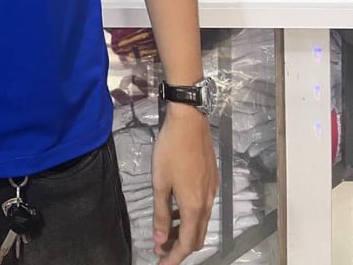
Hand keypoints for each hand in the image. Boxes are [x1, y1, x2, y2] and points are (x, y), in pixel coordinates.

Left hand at [151, 104, 218, 262]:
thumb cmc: (171, 150)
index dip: (174, 257)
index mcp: (194, 206)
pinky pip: (203, 207)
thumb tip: (160, 240)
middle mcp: (207, 202)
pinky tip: (177, 209)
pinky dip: (190, 216)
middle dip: (180, 247)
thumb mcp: (160, 182)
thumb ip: (161, 213)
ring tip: (167, 232)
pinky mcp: (211, 179)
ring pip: (201, 222)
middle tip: (162, 250)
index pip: (187, 244)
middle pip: (197, 236)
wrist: (189, 121)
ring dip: (185, 231)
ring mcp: (211, 190)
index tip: (161, 263)